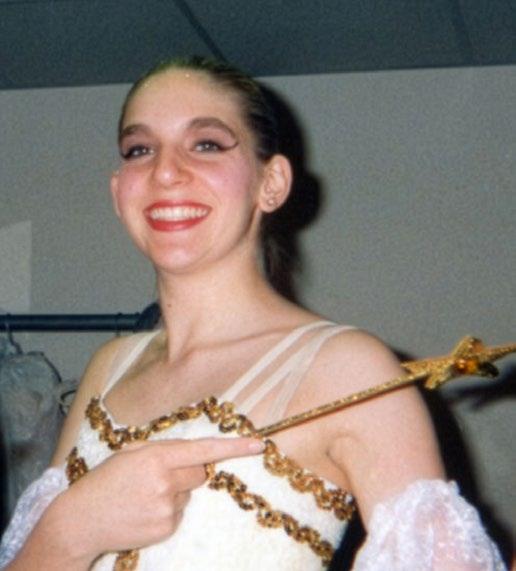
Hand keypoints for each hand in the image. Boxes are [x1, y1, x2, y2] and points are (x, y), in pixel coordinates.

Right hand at [56, 437, 263, 561]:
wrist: (80, 521)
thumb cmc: (105, 480)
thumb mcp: (131, 452)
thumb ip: (163, 449)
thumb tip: (194, 455)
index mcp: (157, 456)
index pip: (204, 449)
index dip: (235, 447)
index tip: (259, 444)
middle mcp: (166, 481)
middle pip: (200, 472)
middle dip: (188, 471)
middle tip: (159, 476)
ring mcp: (167, 508)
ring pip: (189, 493)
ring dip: (174, 492)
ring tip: (144, 496)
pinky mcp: (166, 528)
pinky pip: (180, 513)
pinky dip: (168, 510)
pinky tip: (144, 511)